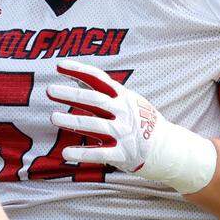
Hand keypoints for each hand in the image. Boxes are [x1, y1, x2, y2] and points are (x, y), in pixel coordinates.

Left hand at [47, 60, 217, 193]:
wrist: (169, 149)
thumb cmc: (142, 122)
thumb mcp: (127, 101)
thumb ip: (102, 92)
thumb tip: (76, 77)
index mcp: (123, 97)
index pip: (98, 79)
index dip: (79, 70)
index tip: (59, 65)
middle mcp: (123, 112)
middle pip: (94, 100)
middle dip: (71, 94)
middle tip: (50, 90)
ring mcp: (124, 133)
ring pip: (95, 125)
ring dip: (72, 121)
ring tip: (53, 117)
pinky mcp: (123, 154)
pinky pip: (100, 153)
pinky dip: (82, 153)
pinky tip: (65, 152)